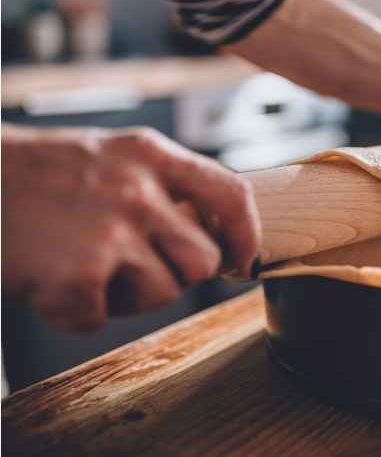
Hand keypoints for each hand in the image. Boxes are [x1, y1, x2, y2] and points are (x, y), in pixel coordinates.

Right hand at [2, 125, 260, 331]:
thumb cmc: (39, 174)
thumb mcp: (113, 156)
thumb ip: (167, 185)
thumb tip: (219, 231)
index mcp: (151, 155)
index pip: (232, 196)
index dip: (247, 237)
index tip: (241, 261)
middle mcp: (138, 190)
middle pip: (204, 261)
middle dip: (177, 275)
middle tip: (132, 263)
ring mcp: (110, 232)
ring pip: (164, 294)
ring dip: (128, 295)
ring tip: (86, 265)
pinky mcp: (77, 274)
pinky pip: (101, 318)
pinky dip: (75, 310)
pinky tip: (51, 279)